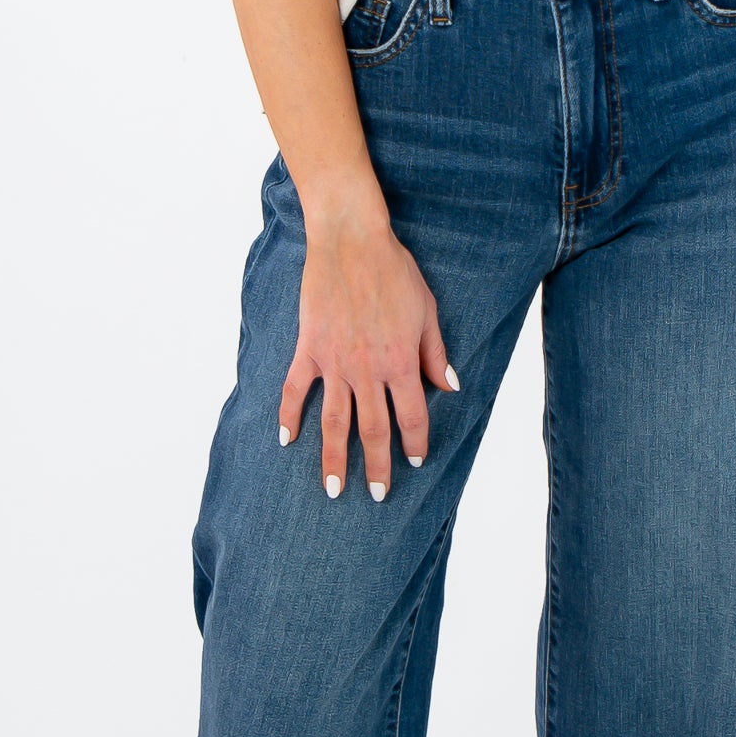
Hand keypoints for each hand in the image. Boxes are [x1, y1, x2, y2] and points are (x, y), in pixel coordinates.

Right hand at [278, 211, 458, 496]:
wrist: (351, 241)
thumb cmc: (395, 272)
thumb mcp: (427, 311)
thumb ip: (435, 354)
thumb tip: (449, 386)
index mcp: (402, 362)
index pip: (412, 417)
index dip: (413, 443)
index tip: (413, 462)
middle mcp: (368, 370)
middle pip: (373, 430)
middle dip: (376, 466)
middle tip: (376, 495)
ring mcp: (335, 362)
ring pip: (334, 421)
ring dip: (333, 458)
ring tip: (332, 488)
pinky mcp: (309, 349)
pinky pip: (296, 389)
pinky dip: (289, 415)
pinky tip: (286, 439)